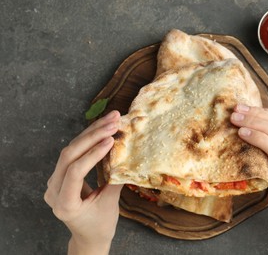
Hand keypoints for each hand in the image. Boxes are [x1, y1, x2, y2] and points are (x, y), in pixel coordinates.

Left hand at [44, 110, 122, 254]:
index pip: (75, 172)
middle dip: (92, 136)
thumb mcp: (110, 205)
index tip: (111, 140)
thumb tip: (125, 156)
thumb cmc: (100, 226)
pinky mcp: (60, 175)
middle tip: (113, 122)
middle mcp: (54, 191)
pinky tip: (102, 128)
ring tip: (111, 119)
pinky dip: (88, 140)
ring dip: (91, 133)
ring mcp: (55, 182)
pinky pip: (73, 153)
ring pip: (70, 150)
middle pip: (69, 155)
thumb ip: (115, 180)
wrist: (89, 237)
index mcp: (65, 204)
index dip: (93, 154)